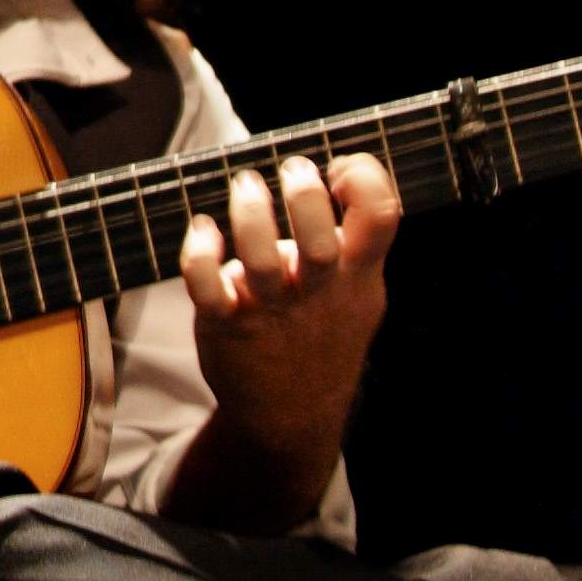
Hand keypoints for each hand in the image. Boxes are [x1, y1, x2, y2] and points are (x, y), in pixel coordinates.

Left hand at [169, 151, 396, 523]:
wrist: (292, 414)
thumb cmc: (323, 333)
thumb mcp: (359, 291)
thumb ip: (356, 239)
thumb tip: (348, 166)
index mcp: (357, 274)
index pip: (382, 217)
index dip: (367, 177)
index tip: (340, 166)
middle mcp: (317, 290)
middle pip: (320, 242)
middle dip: (305, 197)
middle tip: (292, 169)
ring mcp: (272, 308)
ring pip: (260, 260)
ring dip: (250, 215)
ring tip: (245, 186)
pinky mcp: (227, 323)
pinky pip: (208, 287)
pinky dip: (199, 254)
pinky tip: (202, 230)